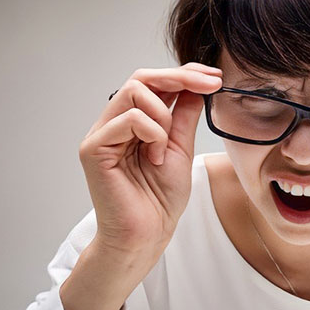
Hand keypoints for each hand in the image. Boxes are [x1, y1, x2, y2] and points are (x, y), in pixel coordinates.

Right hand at [79, 62, 221, 254]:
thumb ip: (183, 115)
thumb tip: (196, 84)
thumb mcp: (180, 148)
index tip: (215, 78)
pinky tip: (154, 158)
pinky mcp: (94, 148)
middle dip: (180, 78)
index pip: (153, 83)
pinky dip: (152, 134)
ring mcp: (101, 134)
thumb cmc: (160, 200)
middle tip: (210, 85)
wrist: (147, 235)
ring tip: (165, 148)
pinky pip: (129, 119)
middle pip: (142, 78)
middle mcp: (113, 124)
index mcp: (131, 123)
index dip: (183, 74)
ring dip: (163, 116)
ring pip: (135, 91)